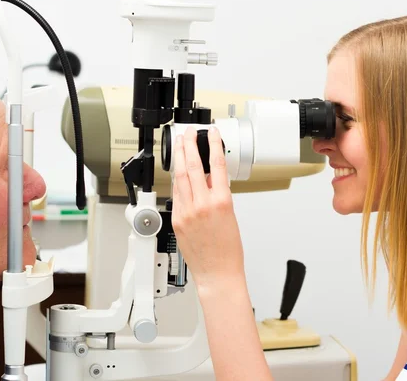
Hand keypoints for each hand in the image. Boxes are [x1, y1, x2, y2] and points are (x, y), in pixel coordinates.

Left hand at [171, 126, 244, 287]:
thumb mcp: (231, 215)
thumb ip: (218, 194)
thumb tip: (211, 178)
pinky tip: (178, 173)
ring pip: (180, 178)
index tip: (211, 134)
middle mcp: (202, 205)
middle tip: (188, 133)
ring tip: (180, 146)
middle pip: (192, 166)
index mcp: (221, 202)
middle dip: (189, 146)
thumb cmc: (228, 251)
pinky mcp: (177, 220)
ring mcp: (186, 212)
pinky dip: (178, 181)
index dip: (213, 145)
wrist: (217, 273)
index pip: (217, 165)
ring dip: (180, 159)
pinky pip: (176, 195)